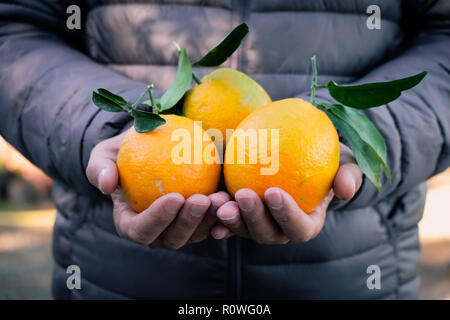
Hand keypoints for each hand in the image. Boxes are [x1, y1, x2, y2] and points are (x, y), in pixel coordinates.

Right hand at [86, 132, 229, 248]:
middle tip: (201, 199)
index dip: (157, 220)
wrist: (154, 148)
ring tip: (221, 198)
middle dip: (188, 222)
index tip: (174, 197)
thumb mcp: (105, 154)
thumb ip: (100, 168)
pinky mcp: (202, 219)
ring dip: (211, 219)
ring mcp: (182, 228)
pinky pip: (215, 223)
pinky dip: (225, 215)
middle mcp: (158, 232)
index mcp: (132, 223)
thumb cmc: (125, 153)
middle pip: (173, 238)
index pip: (141, 231)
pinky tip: (234, 199)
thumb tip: (107, 185)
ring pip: (198, 234)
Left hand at [211, 143, 361, 243]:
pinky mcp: (240, 215)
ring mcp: (258, 224)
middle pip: (267, 234)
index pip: (299, 227)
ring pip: (243, 229)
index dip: (287, 215)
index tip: (274, 191)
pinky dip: (215, 216)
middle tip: (242, 195)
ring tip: (218, 202)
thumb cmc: (325, 161)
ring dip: (230, 219)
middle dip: (254, 218)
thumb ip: (349, 175)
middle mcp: (281, 230)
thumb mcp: (345, 163)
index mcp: (307, 223)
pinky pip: (226, 220)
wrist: (299, 155)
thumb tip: (345, 189)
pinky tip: (206, 204)